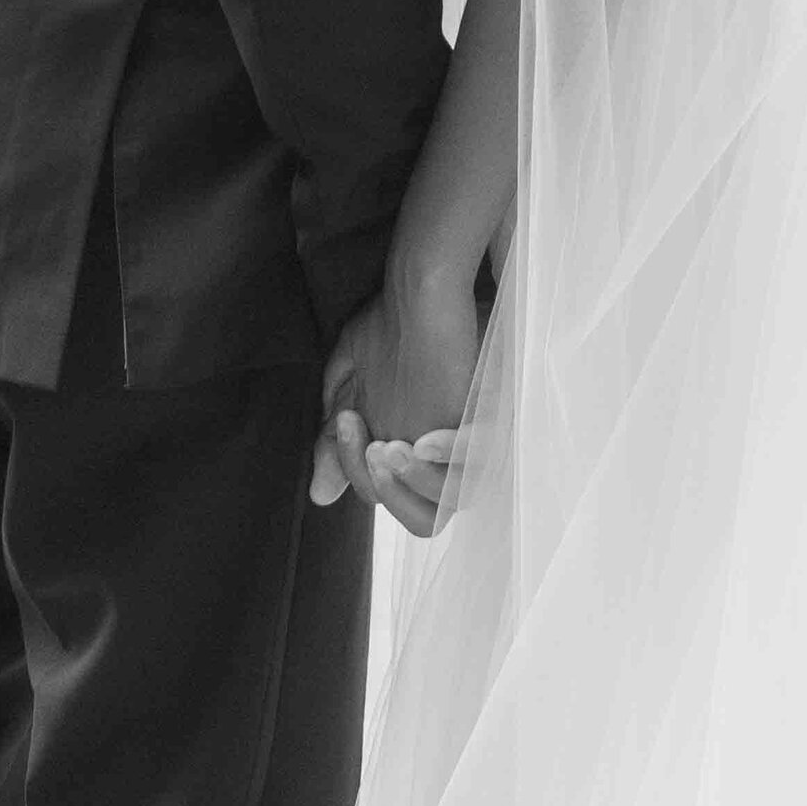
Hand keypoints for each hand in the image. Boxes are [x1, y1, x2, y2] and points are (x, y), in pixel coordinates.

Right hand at [307, 267, 481, 537]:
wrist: (424, 286)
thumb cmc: (390, 330)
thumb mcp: (352, 389)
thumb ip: (337, 441)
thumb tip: (319, 495)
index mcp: (412, 454)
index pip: (384, 496)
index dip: (355, 470)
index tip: (345, 419)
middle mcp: (445, 458)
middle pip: (420, 519)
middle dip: (380, 487)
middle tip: (366, 439)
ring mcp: (467, 446)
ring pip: (447, 508)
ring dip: (410, 483)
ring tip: (388, 443)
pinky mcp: (487, 422)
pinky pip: (478, 467)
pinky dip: (450, 459)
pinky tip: (426, 438)